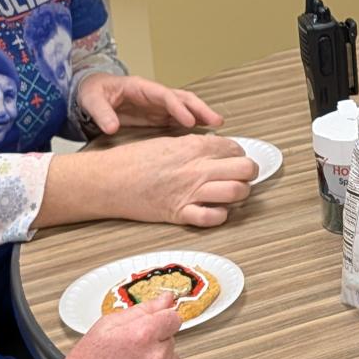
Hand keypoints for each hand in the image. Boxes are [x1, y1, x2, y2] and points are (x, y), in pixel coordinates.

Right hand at [51, 295, 184, 358]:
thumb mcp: (105, 327)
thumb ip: (142, 310)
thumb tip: (166, 300)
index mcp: (143, 334)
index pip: (173, 318)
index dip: (160, 322)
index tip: (150, 330)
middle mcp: (156, 357)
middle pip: (170, 340)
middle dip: (154, 344)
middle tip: (128, 355)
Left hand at [76, 72, 222, 134]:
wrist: (90, 94)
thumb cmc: (92, 92)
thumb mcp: (91, 100)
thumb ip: (101, 113)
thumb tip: (112, 127)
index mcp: (140, 87)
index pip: (165, 95)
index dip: (178, 107)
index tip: (189, 121)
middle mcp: (152, 95)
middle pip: (182, 98)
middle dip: (200, 108)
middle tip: (215, 121)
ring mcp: (156, 105)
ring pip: (184, 107)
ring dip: (200, 115)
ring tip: (216, 126)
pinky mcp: (155, 116)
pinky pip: (177, 118)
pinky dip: (191, 124)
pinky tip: (201, 134)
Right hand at [101, 133, 257, 226]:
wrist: (109, 181)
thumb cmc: (133, 161)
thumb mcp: (168, 141)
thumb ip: (194, 145)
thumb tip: (214, 149)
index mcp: (194, 146)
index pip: (235, 148)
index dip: (239, 153)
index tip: (235, 158)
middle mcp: (197, 167)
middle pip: (245, 169)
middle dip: (249, 173)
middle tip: (242, 176)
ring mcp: (191, 191)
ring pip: (237, 192)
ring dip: (240, 194)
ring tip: (233, 193)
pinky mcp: (181, 213)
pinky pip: (214, 217)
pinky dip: (220, 215)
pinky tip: (216, 210)